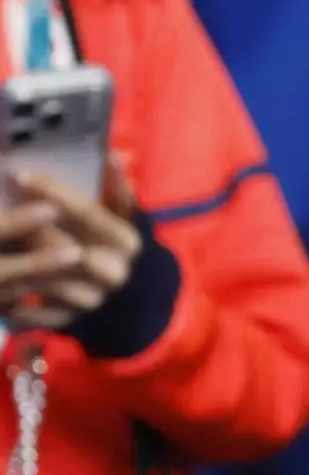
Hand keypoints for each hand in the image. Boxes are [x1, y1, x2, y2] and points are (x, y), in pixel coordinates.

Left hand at [0, 163, 140, 320]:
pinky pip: (33, 311)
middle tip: (1, 215)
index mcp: (126, 242)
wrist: (130, 297)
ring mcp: (92, 300)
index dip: (53, 191)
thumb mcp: (119, 213)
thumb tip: (117, 154)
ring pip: (44, 279)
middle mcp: (114, 273)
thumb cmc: (112, 243)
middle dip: (29, 231)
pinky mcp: (70, 321)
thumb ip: (115, 186)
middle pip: (63, 247)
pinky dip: (12, 302)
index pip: (88, 211)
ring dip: (14, 264)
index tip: (20, 174)